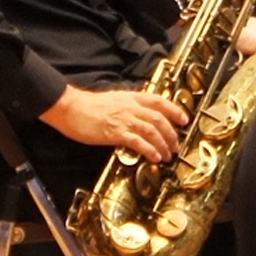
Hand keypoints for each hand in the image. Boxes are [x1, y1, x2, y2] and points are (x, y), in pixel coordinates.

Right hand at [40, 84, 187, 160]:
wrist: (71, 108)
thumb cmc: (89, 105)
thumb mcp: (115, 99)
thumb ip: (130, 105)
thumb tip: (141, 112)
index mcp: (132, 98)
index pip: (160, 102)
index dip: (175, 111)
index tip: (184, 119)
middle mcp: (132, 108)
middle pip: (160, 119)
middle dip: (172, 133)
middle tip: (176, 145)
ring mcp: (125, 120)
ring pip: (153, 131)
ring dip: (163, 144)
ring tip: (167, 154)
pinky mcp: (116, 133)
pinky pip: (138, 142)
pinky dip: (150, 150)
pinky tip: (154, 157)